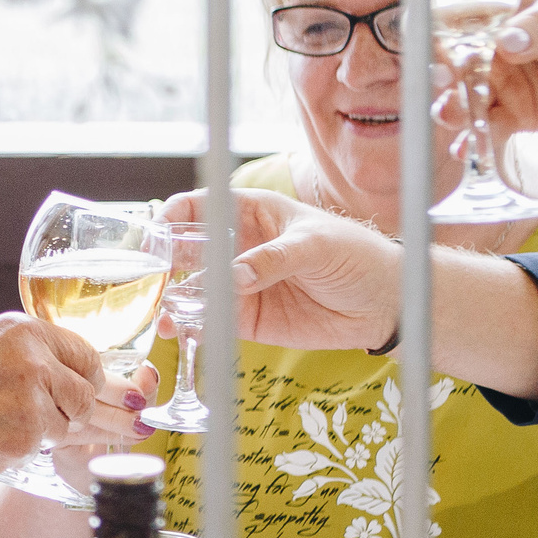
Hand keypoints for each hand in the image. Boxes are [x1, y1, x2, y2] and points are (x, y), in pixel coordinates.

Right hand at [0, 313, 146, 472]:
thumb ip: (32, 356)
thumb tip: (77, 380)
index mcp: (29, 332)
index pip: (88, 358)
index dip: (99, 380)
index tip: (114, 393)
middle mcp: (38, 364)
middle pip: (89, 396)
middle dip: (101, 414)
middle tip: (130, 425)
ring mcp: (32, 405)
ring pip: (68, 428)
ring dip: (57, 433)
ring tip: (19, 426)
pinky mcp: (22, 442)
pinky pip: (43, 451)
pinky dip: (31, 450)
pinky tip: (6, 440)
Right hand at [161, 187, 399, 351]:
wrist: (384, 302)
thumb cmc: (355, 255)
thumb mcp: (316, 246)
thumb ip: (274, 259)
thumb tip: (235, 277)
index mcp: (251, 213)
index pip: (200, 207)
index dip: (173, 217)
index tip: (157, 233)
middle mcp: (237, 247)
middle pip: (186, 251)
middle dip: (163, 264)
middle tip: (153, 281)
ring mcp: (239, 285)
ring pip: (192, 290)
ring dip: (173, 301)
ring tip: (166, 315)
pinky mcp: (246, 319)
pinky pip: (210, 322)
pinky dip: (192, 326)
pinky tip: (181, 330)